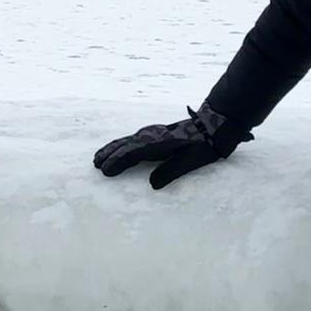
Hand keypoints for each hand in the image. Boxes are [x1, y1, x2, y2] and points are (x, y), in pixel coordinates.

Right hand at [93, 104, 251, 188]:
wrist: (215, 125)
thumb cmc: (205, 145)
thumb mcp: (192, 161)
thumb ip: (171, 172)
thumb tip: (151, 185)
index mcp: (158, 144)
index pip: (132, 153)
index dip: (118, 162)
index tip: (105, 170)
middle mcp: (152, 136)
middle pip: (125, 145)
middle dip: (110, 154)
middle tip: (95, 164)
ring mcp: (154, 133)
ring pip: (127, 140)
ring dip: (113, 148)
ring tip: (99, 156)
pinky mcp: (157, 133)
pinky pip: (134, 138)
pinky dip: (122, 144)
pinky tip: (120, 146)